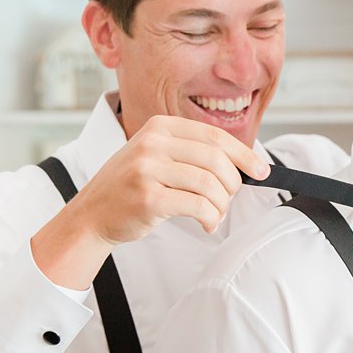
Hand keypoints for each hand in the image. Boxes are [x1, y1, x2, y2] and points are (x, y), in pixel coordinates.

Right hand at [31, 115, 268, 288]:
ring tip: (215, 214)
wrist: (91, 214)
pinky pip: (197, 206)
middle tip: (229, 199)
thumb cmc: (131, 187)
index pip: (215, 136)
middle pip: (216, 159)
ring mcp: (148, 169)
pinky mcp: (148, 198)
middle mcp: (153, 143)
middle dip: (233, 184)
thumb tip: (242, 163)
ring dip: (221, 205)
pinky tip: (207, 224)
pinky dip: (210, 218)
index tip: (261, 171)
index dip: (244, 154)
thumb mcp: (155, 155)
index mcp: (159, 127)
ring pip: (209, 184)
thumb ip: (191, 153)